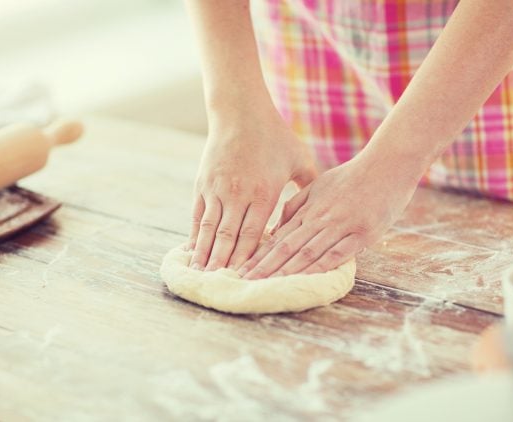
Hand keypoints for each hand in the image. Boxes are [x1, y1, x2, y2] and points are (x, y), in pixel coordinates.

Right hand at [188, 106, 315, 270]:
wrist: (240, 112)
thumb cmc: (274, 135)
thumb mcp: (298, 159)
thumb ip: (308, 186)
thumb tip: (320, 210)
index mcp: (263, 192)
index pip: (255, 234)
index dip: (249, 259)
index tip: (246, 279)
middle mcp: (238, 194)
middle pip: (229, 237)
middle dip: (224, 264)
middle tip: (219, 286)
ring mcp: (217, 189)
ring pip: (209, 229)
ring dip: (205, 255)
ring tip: (200, 275)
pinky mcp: (203, 184)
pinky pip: (197, 215)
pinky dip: (194, 235)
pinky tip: (192, 250)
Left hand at [238, 153, 418, 278]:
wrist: (387, 165)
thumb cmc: (352, 176)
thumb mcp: (319, 185)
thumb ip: (297, 206)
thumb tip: (275, 229)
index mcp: (308, 209)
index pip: (278, 237)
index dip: (259, 254)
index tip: (241, 269)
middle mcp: (320, 218)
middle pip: (287, 247)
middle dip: (264, 266)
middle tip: (244, 282)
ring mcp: (340, 226)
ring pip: (307, 252)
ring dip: (286, 270)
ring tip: (267, 285)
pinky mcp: (362, 233)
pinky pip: (337, 254)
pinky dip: (320, 267)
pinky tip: (306, 280)